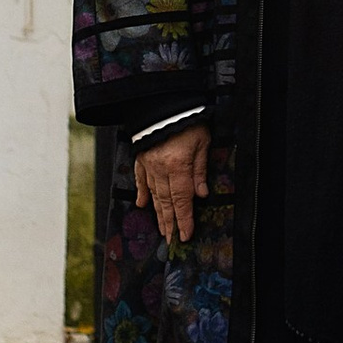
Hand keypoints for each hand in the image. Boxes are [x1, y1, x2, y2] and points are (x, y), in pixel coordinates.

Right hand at [133, 123, 210, 242]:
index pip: (182, 200)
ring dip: (158, 213)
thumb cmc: (187, 120)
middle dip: (170, 223)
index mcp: (178, 166)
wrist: (163, 102)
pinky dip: (142, 193)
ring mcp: (148, 164)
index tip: (186, 235)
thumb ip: (200, 169)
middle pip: (166, 202)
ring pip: (154, 194)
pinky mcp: (141, 157)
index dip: (184, 219)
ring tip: (162, 229)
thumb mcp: (202, 142)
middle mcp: (160, 169)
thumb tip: (201, 194)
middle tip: (172, 240)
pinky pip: (141, 179)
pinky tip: (142, 205)